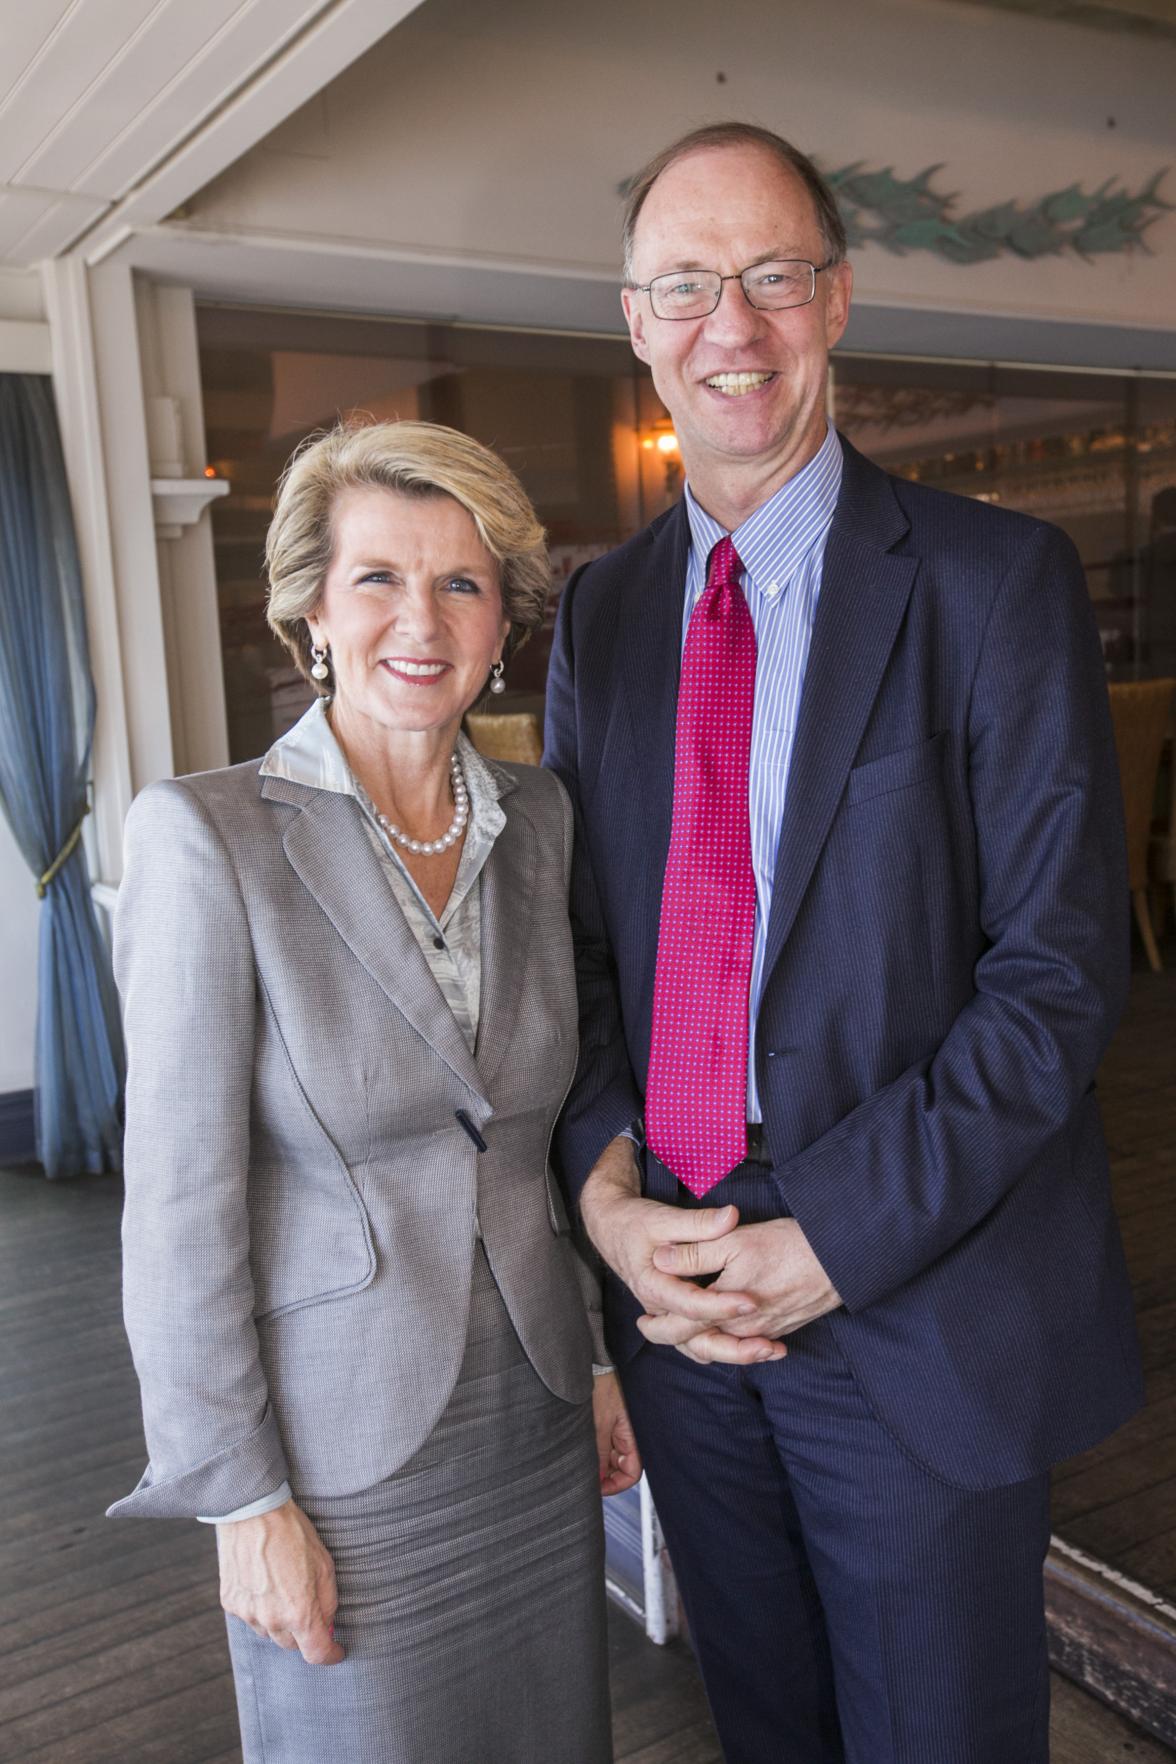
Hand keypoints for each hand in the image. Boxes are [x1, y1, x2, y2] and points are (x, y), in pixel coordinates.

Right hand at [217, 1499, 343, 1664]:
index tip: (336, 1651)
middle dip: (304, 1633)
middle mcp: (271, 1619)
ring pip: (269, 1632)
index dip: (330, 1655)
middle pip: (291, 1645)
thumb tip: (328, 1624)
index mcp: (299, 1612)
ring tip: (284, 1587)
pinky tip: (264, 1582)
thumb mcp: (325, 1564)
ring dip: (280, 1621)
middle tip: (309, 1606)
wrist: (252, 1511)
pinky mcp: (230, 1603)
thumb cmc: (293, 1533)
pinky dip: (260, 1608)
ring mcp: (248, 1613)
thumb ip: (328, 1601)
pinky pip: (250, 1616)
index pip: (316, 1653)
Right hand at [578, 1136, 781, 1365]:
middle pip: (694, 1340)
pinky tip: (758, 1342)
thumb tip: (731, 1216)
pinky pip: (702, 1342)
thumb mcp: (664, 1217)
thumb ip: (698, 1222)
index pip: (690, 1304)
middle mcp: (658, 1309)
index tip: (751, 1302)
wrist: (613, 1230)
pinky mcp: (677, 1317)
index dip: (721, 1305)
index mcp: (653, 1286)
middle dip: (732, 1347)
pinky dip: (727, 1346)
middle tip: (767, 1344)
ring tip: (771, 1350)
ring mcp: (667, 1317)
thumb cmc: (637, 1223)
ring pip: (699, 1348)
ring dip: (734, 1353)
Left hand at [592, 1371, 642, 1495]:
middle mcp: (628, 1435)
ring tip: (580, 1458)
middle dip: (603, 1473)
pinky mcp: (607, 1423)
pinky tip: (581, 1447)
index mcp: (633, 1437)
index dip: (614, 1485)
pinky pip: (603, 1445)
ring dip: (596, 1461)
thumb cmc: (604, 1384)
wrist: (596, 1362)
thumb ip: (600, 1454)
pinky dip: (593, 1450)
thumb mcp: (598, 1424)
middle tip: (584, 1475)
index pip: (631, 1474)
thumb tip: (596, 1480)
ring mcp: (617, 1430)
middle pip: (619, 1468)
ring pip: (609, 1458)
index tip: (596, 1488)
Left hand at [640, 1219, 840, 1361]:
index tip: (643, 1320)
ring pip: (726, 1345)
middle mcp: (745, 1329)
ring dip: (704, 1340)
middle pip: (703, 1343)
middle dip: (677, 1337)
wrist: (839, 1259)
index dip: (659, 1325)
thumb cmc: (787, 1245)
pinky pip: (750, 1343)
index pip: (682, 1327)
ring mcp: (766, 1332)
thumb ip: (695, 1253)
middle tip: (654, 1327)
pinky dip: (732, 1341)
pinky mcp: (783, 1328)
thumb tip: (659, 1260)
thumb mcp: (733, 1240)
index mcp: (726, 1308)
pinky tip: (726, 1332)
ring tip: (687, 1330)